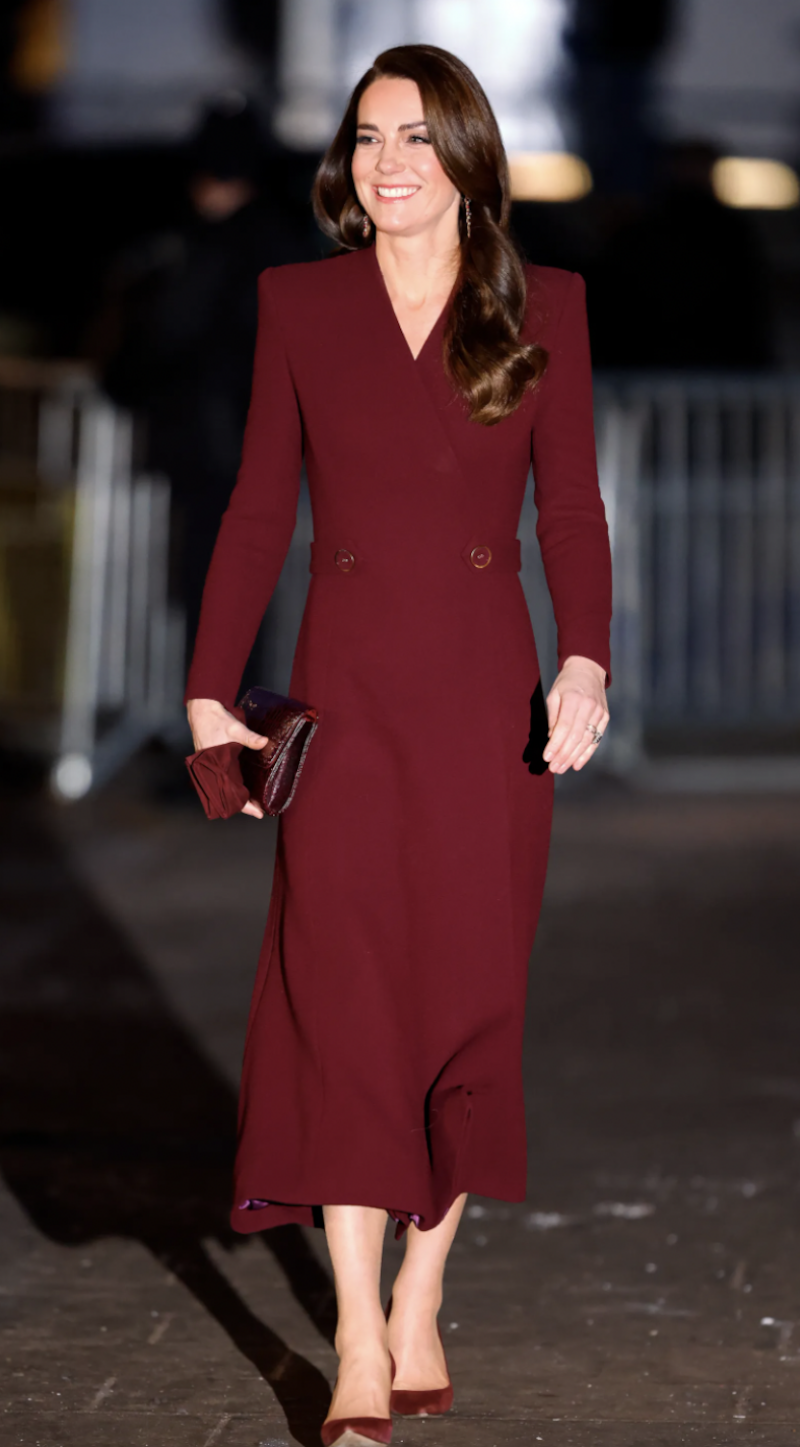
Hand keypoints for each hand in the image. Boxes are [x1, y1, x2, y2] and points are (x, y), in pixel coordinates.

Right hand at [186, 697, 267, 818]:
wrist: (200, 709)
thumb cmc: (215, 719)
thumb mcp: (235, 728)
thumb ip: (250, 737)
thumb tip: (265, 742)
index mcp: (215, 764)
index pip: (229, 793)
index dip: (244, 805)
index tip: (257, 813)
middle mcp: (210, 769)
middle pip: (226, 795)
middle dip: (242, 804)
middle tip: (259, 810)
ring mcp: (209, 766)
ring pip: (222, 788)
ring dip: (235, 795)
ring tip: (252, 802)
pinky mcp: (210, 761)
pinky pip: (220, 779)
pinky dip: (230, 785)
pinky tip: (241, 786)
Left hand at [543, 656, 608, 773]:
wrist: (588, 670)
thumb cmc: (566, 683)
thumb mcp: (554, 695)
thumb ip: (553, 717)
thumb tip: (552, 739)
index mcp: (573, 699)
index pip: (564, 727)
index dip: (556, 744)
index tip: (547, 757)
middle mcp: (589, 707)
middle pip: (576, 737)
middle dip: (564, 755)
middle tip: (554, 768)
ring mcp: (599, 713)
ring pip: (586, 740)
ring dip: (573, 757)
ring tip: (562, 768)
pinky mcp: (605, 718)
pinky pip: (596, 739)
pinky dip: (587, 754)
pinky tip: (577, 764)